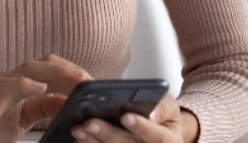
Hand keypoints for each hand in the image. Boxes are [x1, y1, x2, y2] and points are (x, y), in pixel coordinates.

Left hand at [70, 93, 197, 142]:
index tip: (125, 115)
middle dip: (108, 134)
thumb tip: (150, 113)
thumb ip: (161, 108)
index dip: (141, 127)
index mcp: (170, 141)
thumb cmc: (162, 117)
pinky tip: (78, 140)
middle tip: (89, 122)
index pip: (158, 137)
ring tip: (78, 130)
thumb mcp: (168, 107)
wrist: (161, 134)